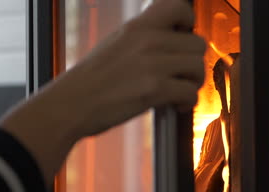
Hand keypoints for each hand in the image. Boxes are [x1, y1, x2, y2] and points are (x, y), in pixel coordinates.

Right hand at [45, 0, 205, 136]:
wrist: (71, 103)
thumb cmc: (88, 80)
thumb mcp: (114, 44)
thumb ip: (141, 40)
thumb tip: (164, 44)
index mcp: (137, 27)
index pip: (178, 6)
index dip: (188, 22)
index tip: (183, 36)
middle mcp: (148, 40)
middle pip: (197, 43)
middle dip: (193, 62)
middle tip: (182, 74)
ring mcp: (153, 64)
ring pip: (198, 67)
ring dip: (192, 83)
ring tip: (179, 91)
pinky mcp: (155, 89)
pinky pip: (190, 93)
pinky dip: (187, 102)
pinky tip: (175, 105)